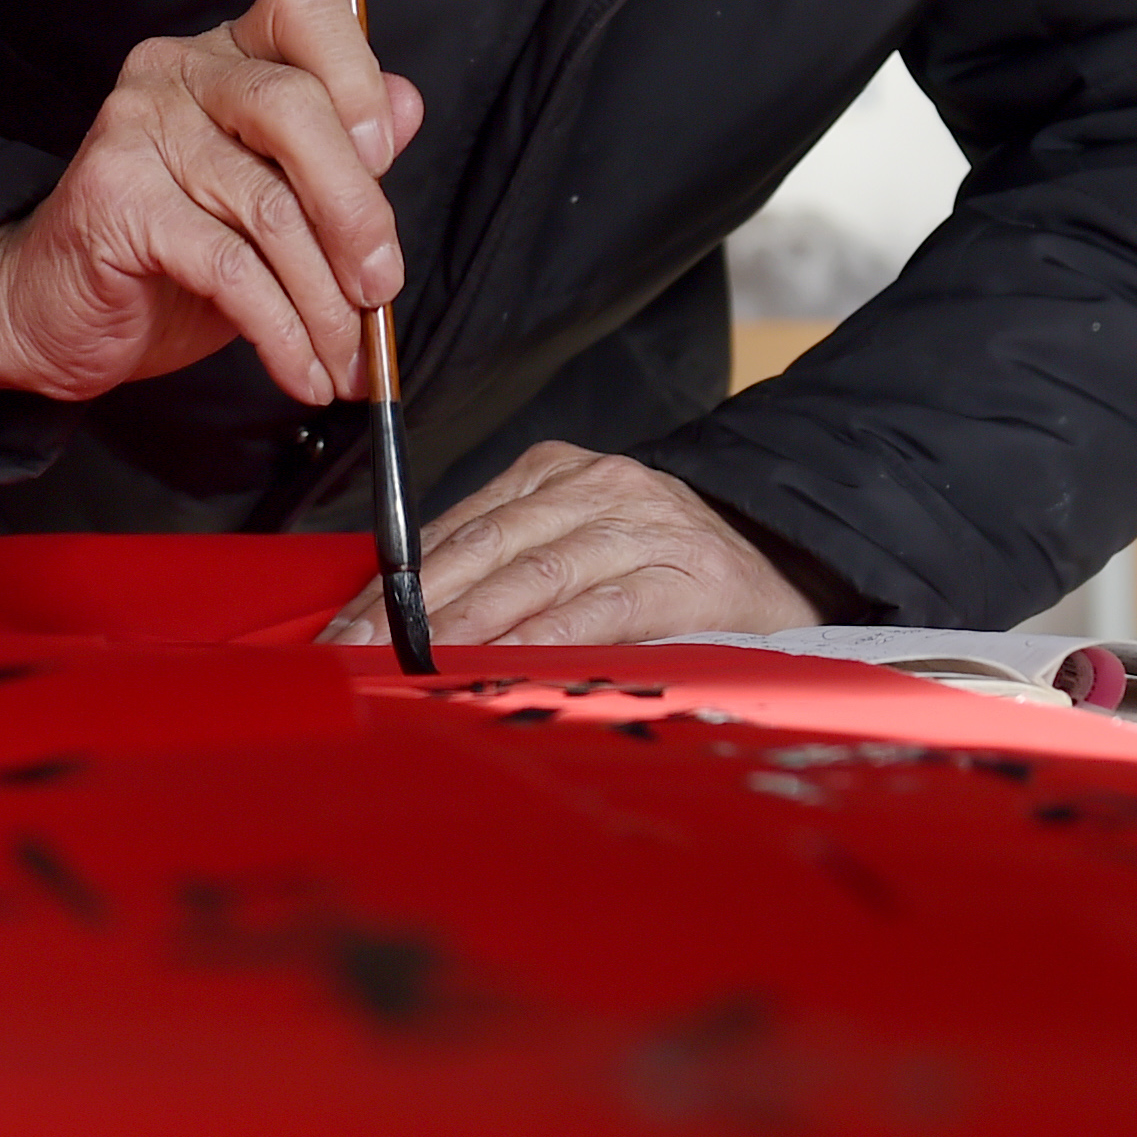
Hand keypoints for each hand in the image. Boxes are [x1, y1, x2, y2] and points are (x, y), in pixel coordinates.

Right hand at [0, 0, 425, 407]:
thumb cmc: (166, 253)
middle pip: (295, 108)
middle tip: (381, 289)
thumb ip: (335, 153)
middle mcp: (177, 71)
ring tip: (347, 356)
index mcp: (225, 54)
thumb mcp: (267, 198)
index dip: (357, 73)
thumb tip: (407, 106)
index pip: (303, 7)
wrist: (51, 308)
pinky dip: (281, 331)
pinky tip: (300, 369)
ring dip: (325, 301)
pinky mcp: (117, 198)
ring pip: (269, 206)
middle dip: (357, 212)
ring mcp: (138, 128)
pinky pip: (230, 267)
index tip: (385, 154)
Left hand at [319, 441, 820, 648]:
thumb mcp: (580, 543)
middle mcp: (592, 485)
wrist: (793, 552)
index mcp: (552, 471)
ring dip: (465, 625)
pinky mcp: (688, 573)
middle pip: (480, 547)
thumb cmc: (668, 564)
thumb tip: (408, 624)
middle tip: (356, 655)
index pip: (451, 526)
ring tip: (412, 665)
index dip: (393, 582)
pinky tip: (510, 663)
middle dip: (409, 607)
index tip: (344, 631)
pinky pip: (604, 608)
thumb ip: (508, 568)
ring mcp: (641, 524)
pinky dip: (550, 638)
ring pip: (532, 574)